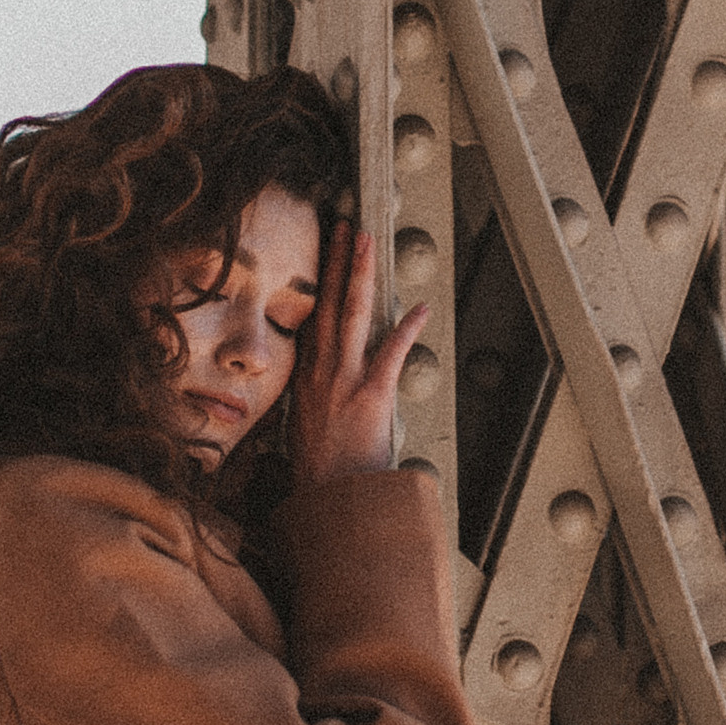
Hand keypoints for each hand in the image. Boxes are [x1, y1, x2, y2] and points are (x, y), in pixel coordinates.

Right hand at [288, 218, 428, 482]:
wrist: (330, 499)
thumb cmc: (322, 471)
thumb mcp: (306, 426)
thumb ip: (316, 397)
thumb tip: (326, 385)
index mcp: (304, 377)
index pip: (309, 316)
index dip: (316, 280)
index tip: (322, 251)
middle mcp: (319, 371)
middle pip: (325, 303)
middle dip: (335, 260)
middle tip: (343, 225)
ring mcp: (344, 380)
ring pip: (350, 315)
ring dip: (359, 274)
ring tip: (365, 241)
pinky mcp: (370, 395)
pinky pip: (391, 354)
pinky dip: (407, 330)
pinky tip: (421, 308)